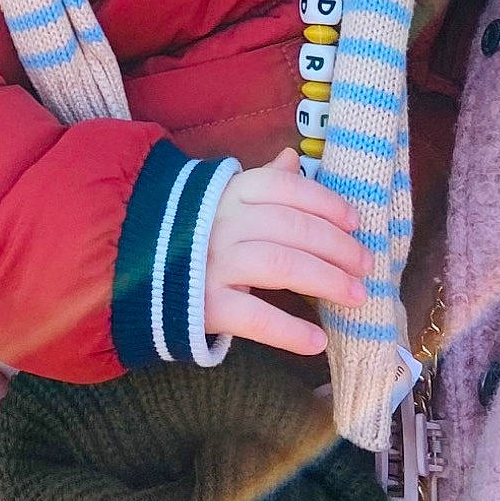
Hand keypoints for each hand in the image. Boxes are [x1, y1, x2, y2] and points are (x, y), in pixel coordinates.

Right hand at [204, 149, 370, 355]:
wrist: (133, 266)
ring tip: (356, 296)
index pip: (285, 188)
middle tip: (366, 265)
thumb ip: (262, 182)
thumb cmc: (192, 231)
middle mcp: (223, 222)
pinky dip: (290, 331)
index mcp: (230, 192)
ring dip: (325, 280)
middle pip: (291, 227)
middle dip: (336, 246)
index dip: (325, 202)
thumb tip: (293, 158)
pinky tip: (318, 341)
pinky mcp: (205, 303)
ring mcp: (213, 262)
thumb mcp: (221, 198)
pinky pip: (254, 317)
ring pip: (280, 264)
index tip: (355, 222)